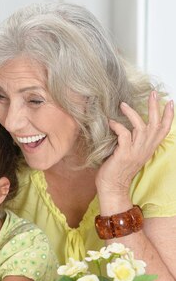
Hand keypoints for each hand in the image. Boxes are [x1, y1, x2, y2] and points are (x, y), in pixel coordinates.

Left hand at [97, 92, 173, 208]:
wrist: (112, 187)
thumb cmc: (117, 170)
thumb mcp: (130, 154)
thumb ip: (133, 142)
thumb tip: (126, 126)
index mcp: (149, 148)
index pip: (164, 130)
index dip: (169, 116)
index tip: (170, 102)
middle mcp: (145, 149)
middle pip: (156, 124)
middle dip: (155, 107)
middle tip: (153, 93)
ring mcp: (135, 151)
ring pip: (141, 127)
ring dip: (133, 113)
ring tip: (123, 104)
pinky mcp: (124, 154)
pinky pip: (124, 135)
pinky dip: (118, 126)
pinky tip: (111, 122)